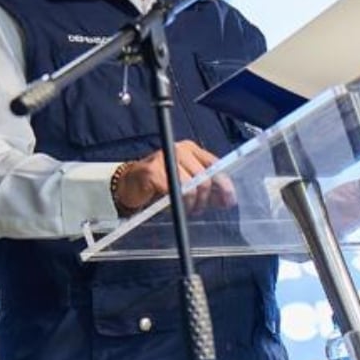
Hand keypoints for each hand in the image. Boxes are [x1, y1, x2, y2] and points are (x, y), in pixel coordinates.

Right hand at [114, 140, 233, 214]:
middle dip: (206, 199)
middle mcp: (181, 150)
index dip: (225, 185)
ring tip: (187, 210)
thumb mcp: (186, 182)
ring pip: (192, 186)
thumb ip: (204, 187)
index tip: (229, 201)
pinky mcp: (154, 171)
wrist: (129, 183)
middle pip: (205, 177)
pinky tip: (173, 207)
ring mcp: (166, 158)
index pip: (216, 164)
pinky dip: (177, 204)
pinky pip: (175, 192)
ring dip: (192, 204)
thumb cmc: (159, 182)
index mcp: (192, 149)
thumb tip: (225, 199)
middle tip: (199, 210)